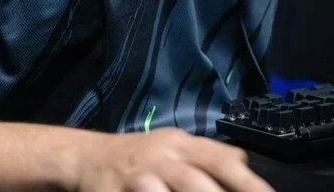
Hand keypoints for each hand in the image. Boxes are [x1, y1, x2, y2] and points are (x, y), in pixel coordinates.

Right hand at [74, 128, 273, 191]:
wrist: (87, 158)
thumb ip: (208, 156)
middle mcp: (161, 158)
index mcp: (181, 145)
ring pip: (160, 191)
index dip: (246, 182)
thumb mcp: (176, 146)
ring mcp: (136, 178)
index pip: (220, 159)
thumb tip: (243, 165)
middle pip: (193, 181)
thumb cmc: (142, 156)